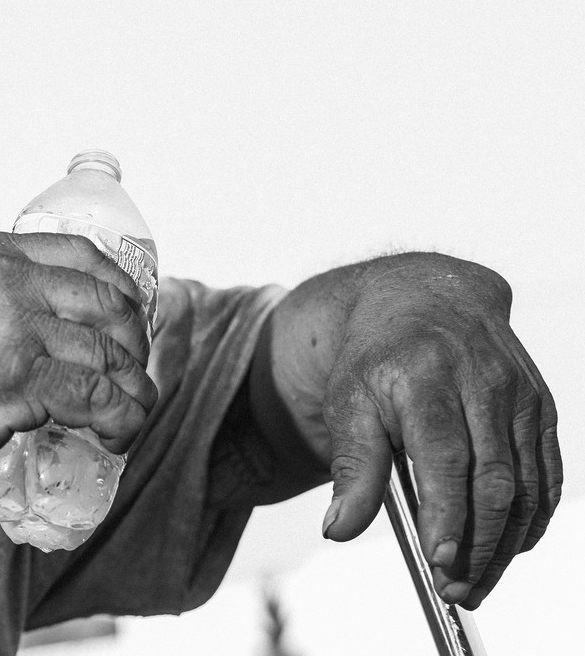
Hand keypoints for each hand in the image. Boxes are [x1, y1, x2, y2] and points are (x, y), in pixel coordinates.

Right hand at [0, 230, 155, 474]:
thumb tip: (13, 301)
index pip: (83, 255)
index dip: (120, 287)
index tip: (129, 315)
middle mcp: (16, 285)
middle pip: (109, 304)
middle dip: (134, 341)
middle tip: (132, 371)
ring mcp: (22, 334)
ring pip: (109, 355)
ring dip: (134, 388)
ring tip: (133, 413)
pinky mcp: (23, 384)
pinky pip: (95, 398)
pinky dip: (118, 417)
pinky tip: (115, 434)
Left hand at [317, 254, 561, 608]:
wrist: (427, 298)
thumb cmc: (379, 359)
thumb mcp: (349, 401)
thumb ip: (352, 466)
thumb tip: (339, 530)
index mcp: (426, 378)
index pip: (444, 458)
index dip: (446, 514)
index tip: (437, 561)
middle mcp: (482, 385)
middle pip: (493, 480)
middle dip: (477, 543)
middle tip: (456, 590)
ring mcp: (519, 396)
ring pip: (528, 485)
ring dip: (507, 543)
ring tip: (478, 583)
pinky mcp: (540, 408)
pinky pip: (547, 474)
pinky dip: (534, 518)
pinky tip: (512, 548)